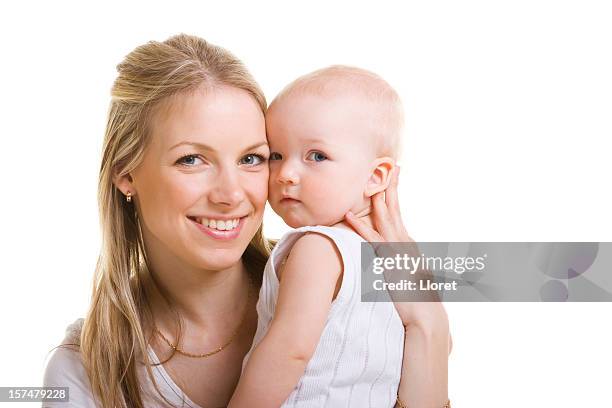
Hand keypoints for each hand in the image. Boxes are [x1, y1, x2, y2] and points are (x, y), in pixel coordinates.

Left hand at [344, 166, 447, 331]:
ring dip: (374, 197)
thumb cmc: (419, 297)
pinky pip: (371, 240)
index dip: (393, 191)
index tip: (391, 175)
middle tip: (384, 165)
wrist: (426, 314)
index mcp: (408, 241)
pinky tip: (348, 216)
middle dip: (388, 185)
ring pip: (383, 217)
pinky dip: (359, 227)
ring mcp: (397, 249)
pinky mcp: (389, 261)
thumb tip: (393, 257)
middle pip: (393, 207)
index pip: (397, 211)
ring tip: (366, 180)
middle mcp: (404, 240)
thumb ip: (402, 261)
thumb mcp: (410, 273)